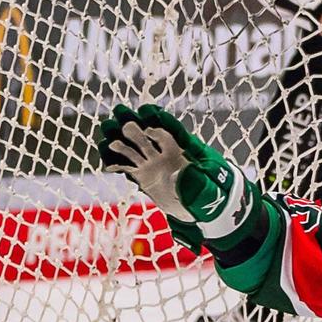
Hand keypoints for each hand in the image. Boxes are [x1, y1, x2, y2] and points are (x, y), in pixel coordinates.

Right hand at [96, 104, 250, 240]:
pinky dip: (119, 165)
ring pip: (136, 150)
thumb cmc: (214, 195)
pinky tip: (107, 162)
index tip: (147, 111)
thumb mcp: (211, 189)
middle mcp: (167, 154)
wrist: (207, 210)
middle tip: (120, 113)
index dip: (160, 121)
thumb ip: (197, 182)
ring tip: (106, 129)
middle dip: (135, 124)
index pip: (172, 132)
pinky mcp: (145, 178)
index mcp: (187, 151)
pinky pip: (130, 169)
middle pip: (149, 136)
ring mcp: (155, 165)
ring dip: (121, 140)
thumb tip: (181, 174)